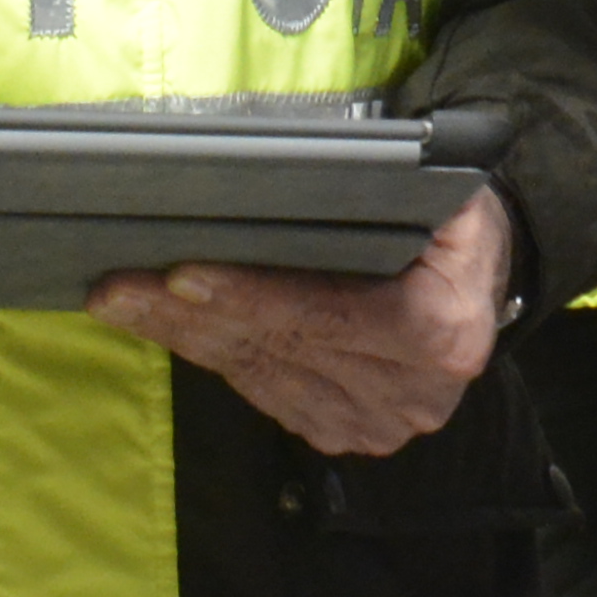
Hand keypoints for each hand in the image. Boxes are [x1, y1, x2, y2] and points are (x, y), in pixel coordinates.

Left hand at [92, 189, 515, 456]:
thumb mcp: (446, 190)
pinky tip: (162, 325)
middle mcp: (409, 393)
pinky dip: (209, 356)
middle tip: (116, 285)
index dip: (252, 297)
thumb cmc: (449, 218)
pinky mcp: (344, 432)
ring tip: (121, 299)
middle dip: (188, 316)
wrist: (480, 279)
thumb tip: (308, 164)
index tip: (181, 275)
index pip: (326, 314)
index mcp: (440, 331)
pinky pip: (261, 392)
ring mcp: (375, 423)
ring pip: (257, 374)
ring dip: (182, 338)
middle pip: (278, 348)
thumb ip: (394, 185)